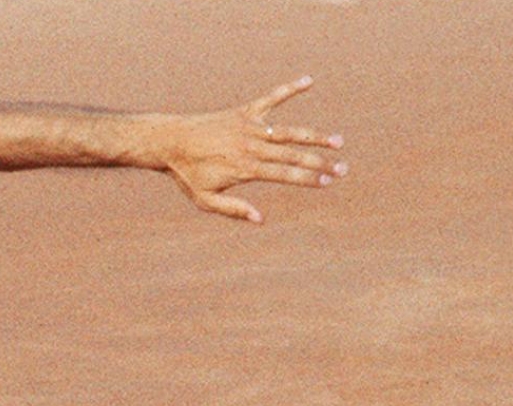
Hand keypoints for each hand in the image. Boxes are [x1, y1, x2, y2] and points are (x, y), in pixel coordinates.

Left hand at [160, 76, 346, 222]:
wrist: (168, 141)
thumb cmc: (186, 174)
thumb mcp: (205, 200)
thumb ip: (233, 210)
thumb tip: (261, 219)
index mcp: (245, 168)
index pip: (284, 175)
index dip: (308, 179)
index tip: (328, 183)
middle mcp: (251, 145)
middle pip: (293, 155)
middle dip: (320, 163)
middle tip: (344, 169)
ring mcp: (249, 126)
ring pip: (288, 131)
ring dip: (314, 136)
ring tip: (338, 141)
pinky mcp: (244, 112)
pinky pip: (271, 98)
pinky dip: (290, 89)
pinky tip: (309, 81)